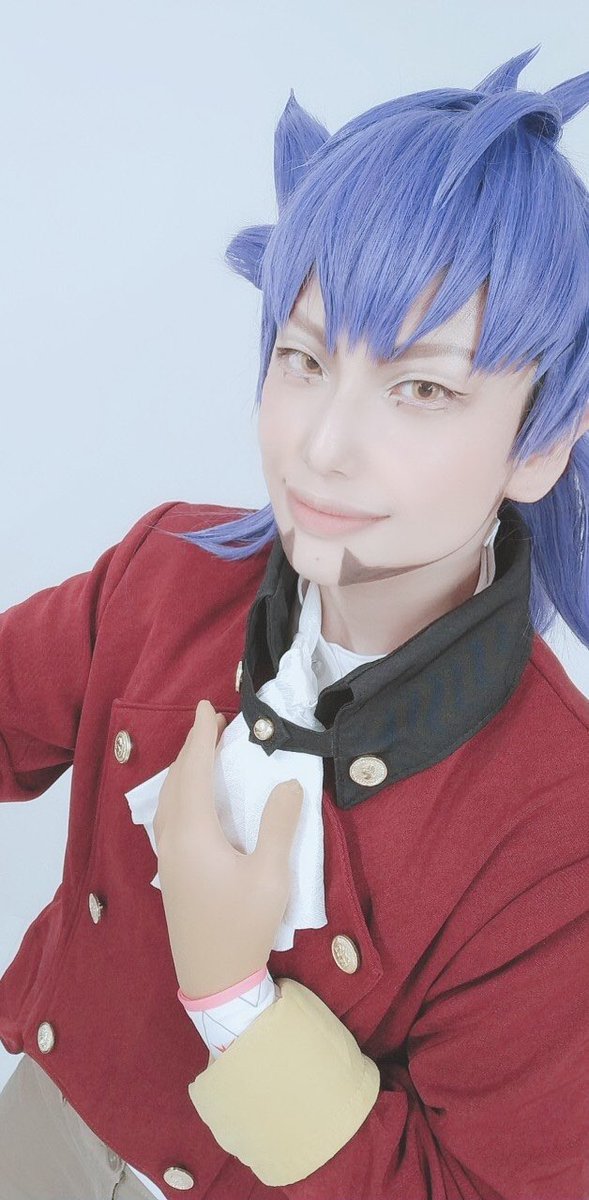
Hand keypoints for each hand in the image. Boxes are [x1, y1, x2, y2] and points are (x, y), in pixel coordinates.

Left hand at [153, 698, 302, 999]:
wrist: (214, 979)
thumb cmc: (243, 927)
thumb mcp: (271, 876)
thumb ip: (278, 825)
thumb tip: (288, 783)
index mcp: (194, 835)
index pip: (194, 772)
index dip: (201, 738)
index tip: (209, 708)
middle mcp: (173, 841)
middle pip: (176, 782)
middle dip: (192, 749)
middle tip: (211, 723)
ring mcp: (167, 859)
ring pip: (168, 801)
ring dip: (183, 771)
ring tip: (203, 753)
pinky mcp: (170, 874)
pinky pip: (168, 818)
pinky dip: (180, 794)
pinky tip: (193, 799)